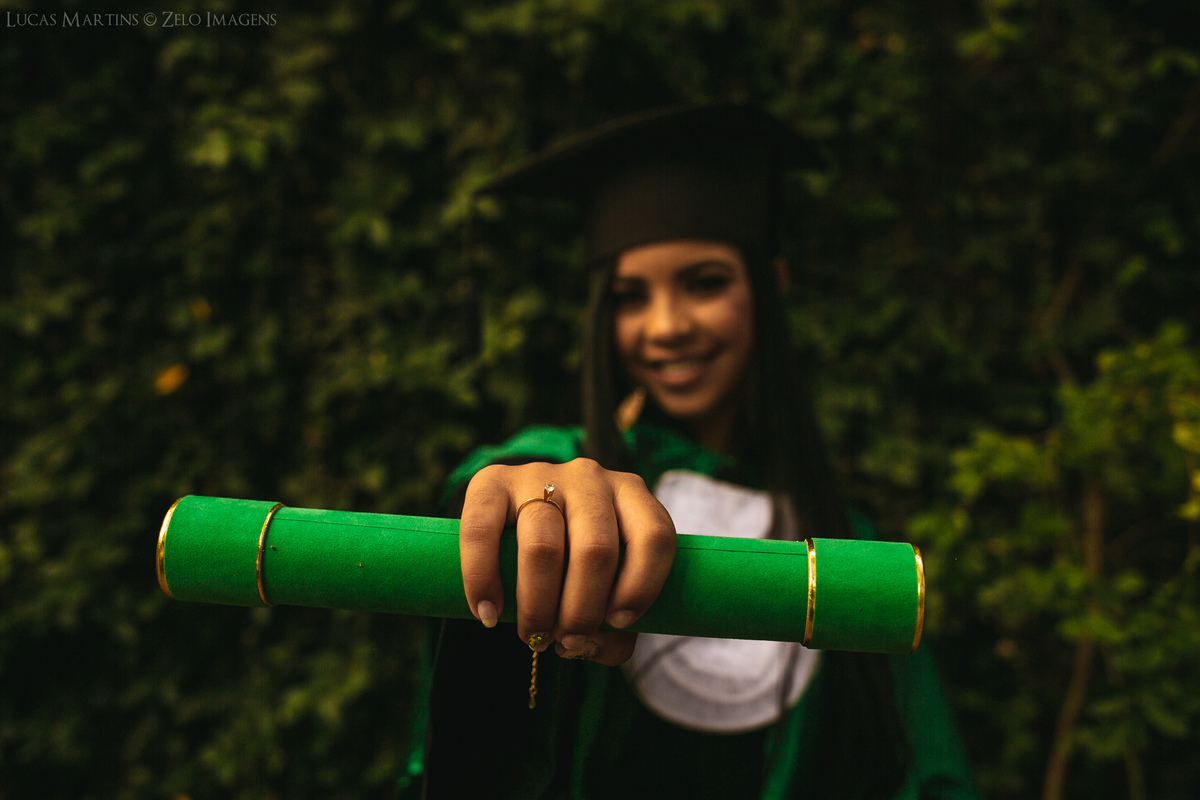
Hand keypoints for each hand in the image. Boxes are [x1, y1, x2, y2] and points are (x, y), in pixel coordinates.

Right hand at [458, 458, 675, 665]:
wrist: (518, 517)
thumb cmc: (574, 562)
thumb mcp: (606, 583)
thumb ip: (612, 626)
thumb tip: (586, 646)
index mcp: (631, 496)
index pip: (653, 537)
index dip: (641, 587)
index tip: (619, 622)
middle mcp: (589, 478)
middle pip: (595, 550)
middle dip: (581, 611)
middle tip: (567, 642)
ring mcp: (539, 474)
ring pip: (543, 546)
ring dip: (538, 605)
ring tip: (533, 636)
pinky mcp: (492, 481)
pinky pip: (482, 530)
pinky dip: (483, 579)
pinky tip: (488, 613)